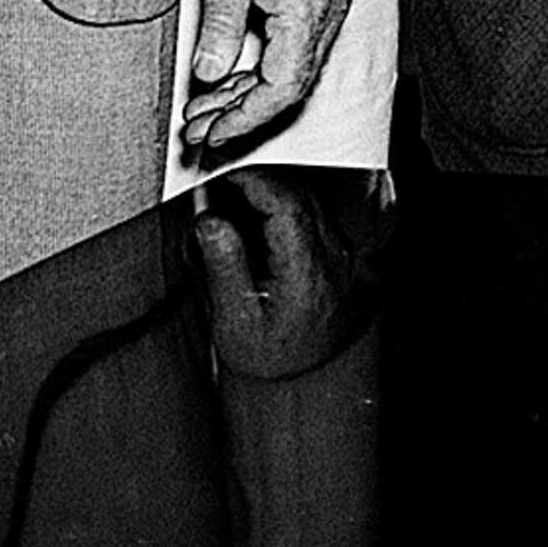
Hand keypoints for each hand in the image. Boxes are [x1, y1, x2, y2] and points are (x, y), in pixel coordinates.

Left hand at [182, 0, 354, 151]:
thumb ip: (222, 26)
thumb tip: (210, 74)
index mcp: (307, 11)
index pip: (282, 88)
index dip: (246, 117)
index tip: (214, 132)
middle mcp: (327, 15)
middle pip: (290, 87)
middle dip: (242, 114)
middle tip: (200, 129)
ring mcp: (328, 9)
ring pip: (293, 72)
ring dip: (249, 96)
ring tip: (206, 109)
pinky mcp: (321, 1)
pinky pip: (296, 51)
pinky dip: (264, 72)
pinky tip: (232, 78)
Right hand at [189, 166, 387, 378]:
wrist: (309, 377)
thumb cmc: (270, 355)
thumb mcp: (236, 322)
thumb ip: (225, 267)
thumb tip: (209, 216)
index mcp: (308, 270)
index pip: (286, 204)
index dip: (253, 178)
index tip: (220, 169)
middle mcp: (331, 255)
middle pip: (299, 193)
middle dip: (257, 177)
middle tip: (217, 175)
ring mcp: (338, 251)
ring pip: (307, 199)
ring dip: (269, 187)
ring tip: (227, 190)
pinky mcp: (334, 252)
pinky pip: (310, 212)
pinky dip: (280, 202)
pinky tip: (252, 207)